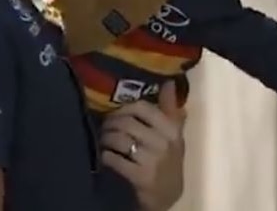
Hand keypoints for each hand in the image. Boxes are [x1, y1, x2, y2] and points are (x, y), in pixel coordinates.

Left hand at [100, 82, 185, 210]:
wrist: (168, 194)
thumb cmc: (169, 159)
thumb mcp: (174, 134)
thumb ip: (170, 108)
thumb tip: (169, 82)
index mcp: (172, 129)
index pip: (143, 108)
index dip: (124, 108)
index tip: (116, 113)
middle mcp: (163, 142)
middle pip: (127, 123)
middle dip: (111, 123)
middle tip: (104, 126)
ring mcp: (152, 160)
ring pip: (120, 140)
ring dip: (106, 138)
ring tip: (103, 139)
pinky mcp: (140, 177)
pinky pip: (115, 159)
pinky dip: (106, 156)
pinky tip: (105, 155)